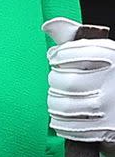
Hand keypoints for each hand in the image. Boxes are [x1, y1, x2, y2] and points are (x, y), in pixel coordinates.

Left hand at [42, 16, 114, 145]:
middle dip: (55, 80)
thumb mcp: (98, 53)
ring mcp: (110, 107)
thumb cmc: (108, 75)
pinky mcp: (106, 130)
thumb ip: (72, 38)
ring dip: (54, 102)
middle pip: (67, 81)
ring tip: (55, 98)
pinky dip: (61, 123)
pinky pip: (73, 128)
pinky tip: (60, 117)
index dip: (57, 56)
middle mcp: (112, 81)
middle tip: (56, 79)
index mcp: (111, 57)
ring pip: (66, 106)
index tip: (54, 58)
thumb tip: (47, 26)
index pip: (72, 53)